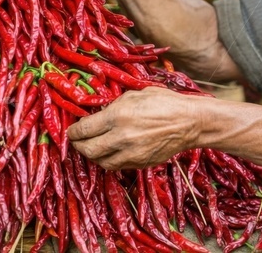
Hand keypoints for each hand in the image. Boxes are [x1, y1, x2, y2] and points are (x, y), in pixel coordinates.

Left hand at [67, 87, 201, 169]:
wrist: (190, 122)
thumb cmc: (165, 102)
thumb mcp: (136, 94)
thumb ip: (114, 105)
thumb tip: (99, 113)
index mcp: (118, 115)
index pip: (83, 129)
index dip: (73, 131)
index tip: (72, 131)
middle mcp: (121, 137)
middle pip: (87, 149)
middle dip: (78, 146)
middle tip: (78, 141)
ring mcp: (131, 153)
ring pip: (100, 162)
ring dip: (93, 155)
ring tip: (94, 147)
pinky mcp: (140, 163)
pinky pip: (116, 165)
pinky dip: (109, 160)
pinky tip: (111, 152)